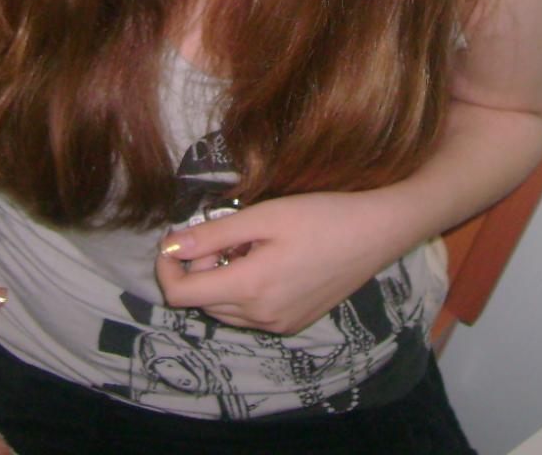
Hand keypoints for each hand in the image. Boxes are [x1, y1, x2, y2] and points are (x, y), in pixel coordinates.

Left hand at [155, 192, 409, 334]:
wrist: (374, 234)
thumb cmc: (320, 216)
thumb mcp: (263, 216)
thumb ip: (212, 234)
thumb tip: (170, 246)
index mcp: (250, 288)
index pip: (180, 295)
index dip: (167, 268)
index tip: (176, 240)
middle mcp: (261, 317)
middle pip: (202, 302)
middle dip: (199, 268)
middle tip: (225, 233)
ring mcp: (279, 325)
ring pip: (225, 310)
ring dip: (221, 280)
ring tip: (249, 246)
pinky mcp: (293, 324)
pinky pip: (250, 314)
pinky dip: (245, 291)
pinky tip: (269, 262)